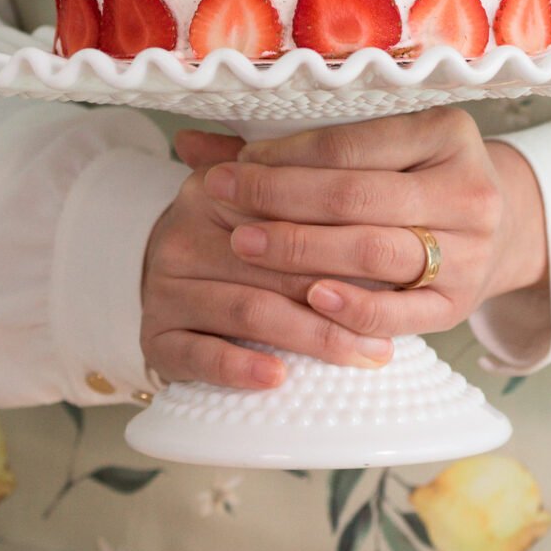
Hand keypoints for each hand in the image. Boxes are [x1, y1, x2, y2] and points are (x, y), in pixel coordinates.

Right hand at [139, 131, 395, 392]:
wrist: (165, 276)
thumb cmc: (237, 239)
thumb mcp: (261, 200)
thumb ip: (309, 181)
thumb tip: (383, 172)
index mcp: (214, 189)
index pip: (285, 213)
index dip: (343, 240)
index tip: (395, 265)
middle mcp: (183, 234)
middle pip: (274, 266)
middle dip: (340, 300)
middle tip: (390, 326)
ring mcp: (164, 287)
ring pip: (248, 311)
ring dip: (310, 338)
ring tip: (362, 355)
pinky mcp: (155, 337)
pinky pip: (199, 356)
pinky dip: (239, 368)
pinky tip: (278, 377)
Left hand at [194, 108, 548, 342]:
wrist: (501, 223)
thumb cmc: (415, 177)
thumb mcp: (377, 147)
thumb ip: (291, 146)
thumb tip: (188, 145)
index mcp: (447, 132)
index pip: (350, 145)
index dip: (284, 157)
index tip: (233, 164)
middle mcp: (468, 188)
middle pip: (356, 197)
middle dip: (280, 201)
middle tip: (222, 201)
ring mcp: (471, 250)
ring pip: (373, 253)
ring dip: (301, 251)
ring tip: (245, 244)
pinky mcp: (461, 303)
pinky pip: (400, 313)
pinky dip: (350, 308)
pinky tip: (308, 298)